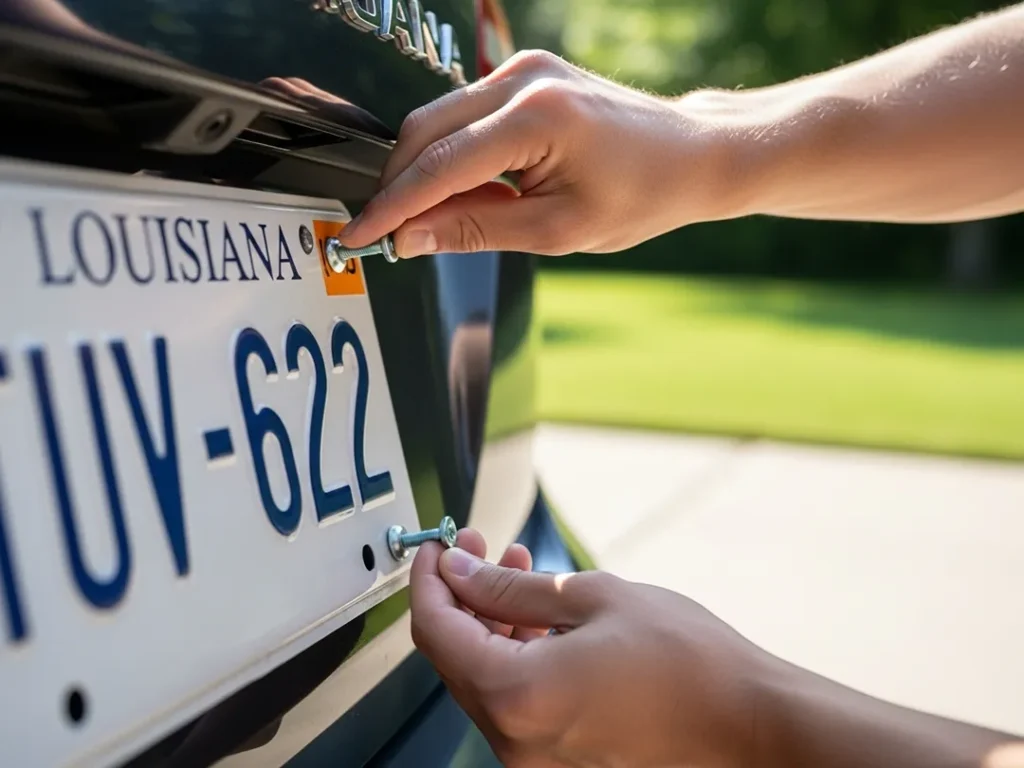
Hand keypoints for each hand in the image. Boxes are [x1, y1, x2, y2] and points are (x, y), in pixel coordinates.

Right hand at [339, 50, 742, 257]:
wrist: (691, 154)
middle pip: (425, 129)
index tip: (357, 236)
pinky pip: (463, 112)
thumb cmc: (642, 194)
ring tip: (430, 220)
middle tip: (388, 235)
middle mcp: (524, 79)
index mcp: (537, 118)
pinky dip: (449, 153)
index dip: (393, 207)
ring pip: (438, 118)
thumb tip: (412, 238)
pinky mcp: (526, 73)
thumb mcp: (558, 230)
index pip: (440, 166)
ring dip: (422, 170)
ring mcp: (524, 68)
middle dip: (398, 185)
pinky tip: (460, 190)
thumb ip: (477, 230)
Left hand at [409, 530, 768, 767]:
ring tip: (518, 573)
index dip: (429, 580)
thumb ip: (510, 589)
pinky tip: (541, 620)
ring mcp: (536, 759)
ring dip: (490, 624)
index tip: (438, 548)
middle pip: (455, 658)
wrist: (751, 724)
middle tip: (482, 550)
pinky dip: (516, 657)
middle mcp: (515, 740)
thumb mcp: (592, 598)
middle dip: (462, 597)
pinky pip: (517, 703)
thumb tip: (459, 570)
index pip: (437, 630)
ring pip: (486, 680)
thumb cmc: (688, 663)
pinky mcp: (559, 762)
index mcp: (517, 697)